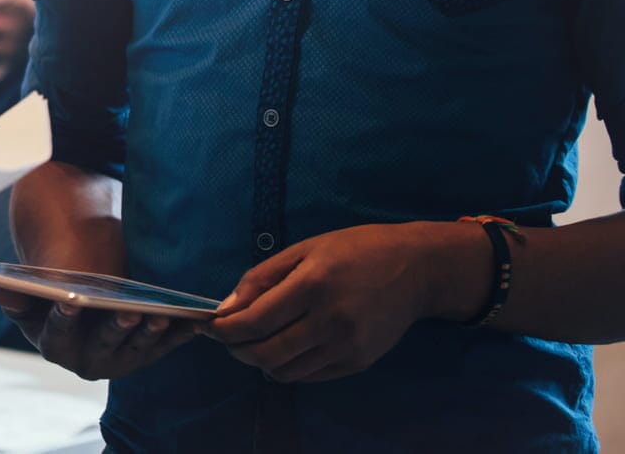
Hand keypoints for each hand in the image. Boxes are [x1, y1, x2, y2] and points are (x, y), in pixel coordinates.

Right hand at [0, 288, 198, 380]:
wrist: (79, 297)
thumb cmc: (50, 291)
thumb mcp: (30, 291)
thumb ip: (14, 292)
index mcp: (54, 347)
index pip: (58, 334)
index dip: (63, 318)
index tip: (70, 300)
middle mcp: (87, 363)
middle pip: (102, 346)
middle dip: (115, 329)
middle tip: (127, 311)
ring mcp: (119, 362)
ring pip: (137, 349)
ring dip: (150, 334)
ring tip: (160, 314)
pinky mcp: (145, 354)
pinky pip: (164, 346)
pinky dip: (179, 333)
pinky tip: (193, 318)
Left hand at [206, 222, 487, 383]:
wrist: (415, 269)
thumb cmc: (355, 250)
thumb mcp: (303, 250)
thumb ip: (261, 278)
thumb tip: (227, 307)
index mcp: (312, 285)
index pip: (255, 321)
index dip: (225, 329)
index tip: (209, 326)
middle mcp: (330, 320)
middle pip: (267, 353)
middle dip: (237, 350)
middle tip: (228, 339)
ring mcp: (347, 345)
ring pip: (287, 371)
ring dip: (260, 362)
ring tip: (254, 344)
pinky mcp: (359, 362)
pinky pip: (311, 375)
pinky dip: (289, 368)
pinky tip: (284, 350)